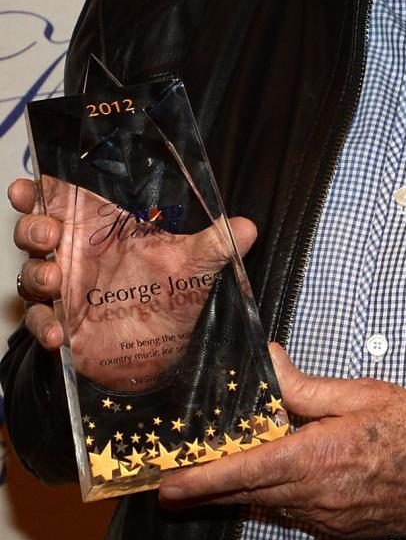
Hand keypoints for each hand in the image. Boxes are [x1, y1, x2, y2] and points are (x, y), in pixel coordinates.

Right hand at [9, 177, 256, 387]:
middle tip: (48, 232)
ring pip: (32, 274)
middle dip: (32, 227)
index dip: (37, 190)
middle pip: (36, 230)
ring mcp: (65, 291)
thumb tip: (247, 226)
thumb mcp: (196, 269)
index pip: (60, 199)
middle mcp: (77, 255)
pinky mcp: (63, 325)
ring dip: (36, 274)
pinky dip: (44, 326)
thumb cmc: (176, 297)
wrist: (171, 352)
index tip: (26, 187)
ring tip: (55, 280)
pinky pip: (40, 322)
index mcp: (101, 229)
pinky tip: (60, 334)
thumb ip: (215, 246)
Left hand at [159, 344, 405, 539]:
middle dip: (207, 491)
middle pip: (246, 495)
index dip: (203, 481)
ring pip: (268, 504)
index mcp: (320, 457)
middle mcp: (316, 496)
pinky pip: (294, 512)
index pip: (247, 471)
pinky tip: (276, 476)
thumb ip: (307, 386)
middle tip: (172, 485)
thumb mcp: (364, 394)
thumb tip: (268, 362)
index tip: (169, 487)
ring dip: (243, 490)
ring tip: (218, 473)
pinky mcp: (337, 531)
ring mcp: (326, 519)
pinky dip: (276, 496)